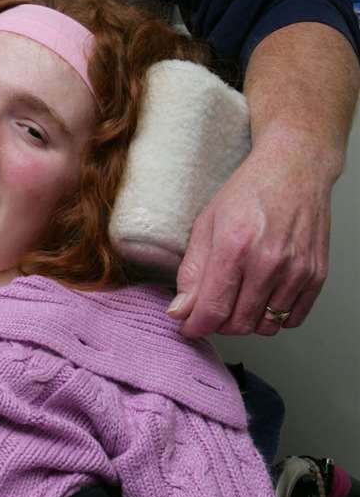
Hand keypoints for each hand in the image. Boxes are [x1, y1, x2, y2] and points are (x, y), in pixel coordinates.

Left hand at [169, 138, 331, 337]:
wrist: (294, 170)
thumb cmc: (249, 193)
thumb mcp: (206, 224)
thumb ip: (192, 272)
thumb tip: (180, 311)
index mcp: (235, 247)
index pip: (213, 309)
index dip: (195, 326)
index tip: (189, 326)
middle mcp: (269, 262)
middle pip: (239, 324)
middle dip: (219, 323)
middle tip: (213, 306)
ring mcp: (297, 270)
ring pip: (266, 326)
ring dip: (247, 321)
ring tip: (239, 296)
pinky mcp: (317, 275)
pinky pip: (293, 320)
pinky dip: (275, 317)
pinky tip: (264, 296)